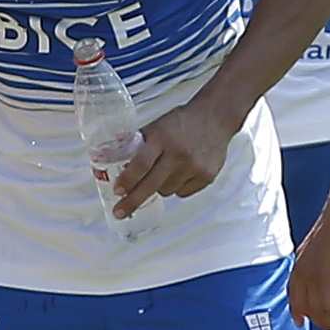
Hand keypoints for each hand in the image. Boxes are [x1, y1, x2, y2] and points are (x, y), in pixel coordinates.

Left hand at [110, 93, 242, 217]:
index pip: (141, 163)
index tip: (118, 191)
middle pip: (152, 184)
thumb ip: (139, 142)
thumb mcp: (157, 125)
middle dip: (133, 200)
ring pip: (166, 191)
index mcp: (163, 137)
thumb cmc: (183, 121)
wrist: (215, 117)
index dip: (128, 179)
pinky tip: (180, 173)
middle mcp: (179, 153)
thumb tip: (113, 158)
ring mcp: (194, 167)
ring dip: (159, 187)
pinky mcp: (206, 176)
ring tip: (164, 172)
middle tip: (119, 212)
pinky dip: (176, 187)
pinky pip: (182, 192)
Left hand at [287, 212, 329, 329]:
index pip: (294, 294)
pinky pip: (328, 311)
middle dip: (322, 322)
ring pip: (317, 314)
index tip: (300, 321)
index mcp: (301, 266)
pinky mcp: (322, 280)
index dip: (297, 310)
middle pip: (305, 309)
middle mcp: (301, 274)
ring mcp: (310, 277)